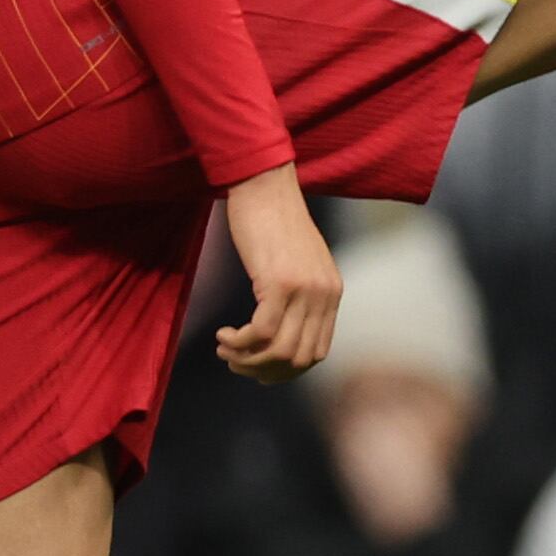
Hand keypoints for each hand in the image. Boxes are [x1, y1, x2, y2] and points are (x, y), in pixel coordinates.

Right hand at [212, 165, 338, 383]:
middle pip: (299, 360)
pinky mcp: (279, 282)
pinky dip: (239, 342)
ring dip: (247, 360)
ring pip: (279, 351)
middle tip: (235, 361)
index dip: (285, 370)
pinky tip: (224, 334)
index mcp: (332, 292)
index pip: (317, 354)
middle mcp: (324, 294)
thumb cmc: (273, 219)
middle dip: (264, 371)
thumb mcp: (298, 260)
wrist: (264, 184)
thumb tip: (282, 329)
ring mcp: (304, 290)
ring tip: (226, 349)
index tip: (258, 366)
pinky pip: (261, 332)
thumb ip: (301, 293)